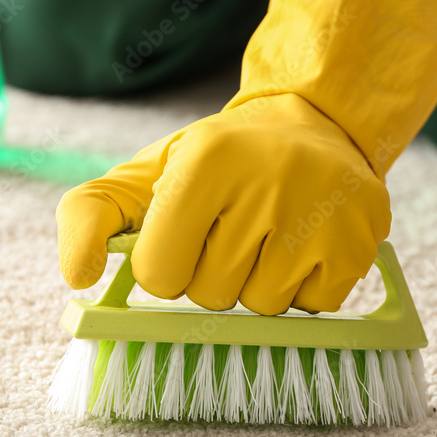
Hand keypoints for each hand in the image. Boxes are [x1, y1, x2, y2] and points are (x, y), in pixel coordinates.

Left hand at [57, 95, 390, 314]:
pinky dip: (303, 289)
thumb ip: (90, 215)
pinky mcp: (359, 240)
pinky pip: (312, 309)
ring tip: (271, 233)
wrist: (312, 127)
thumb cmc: (220, 162)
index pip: (158, 274)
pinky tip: (305, 243)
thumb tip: (78, 277)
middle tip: (233, 228)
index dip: (167, 263)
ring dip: (257, 284)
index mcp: (203, 162)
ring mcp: (320, 213)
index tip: (186, 232)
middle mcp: (266, 182)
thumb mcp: (148, 172)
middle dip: (212, 274)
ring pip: (260, 308)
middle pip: (209, 296)